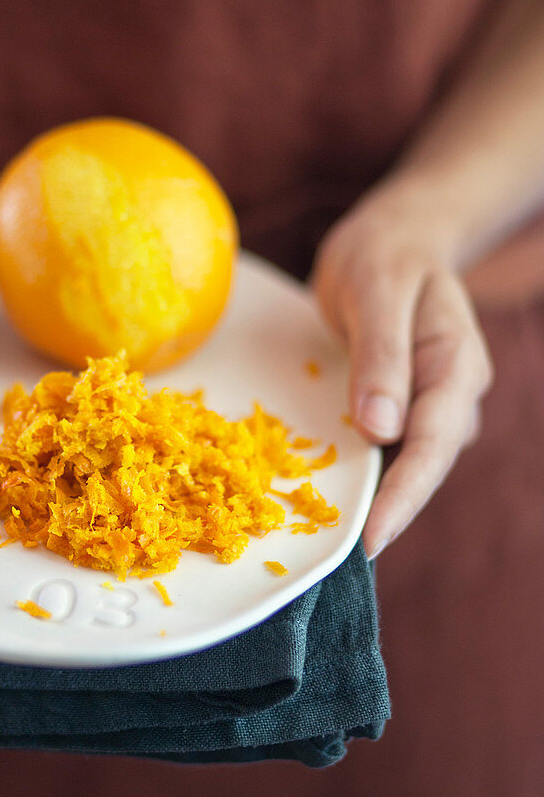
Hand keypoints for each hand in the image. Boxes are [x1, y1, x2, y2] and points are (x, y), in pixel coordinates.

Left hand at [312, 202, 492, 557]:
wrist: (393, 240)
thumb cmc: (383, 256)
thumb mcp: (376, 290)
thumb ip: (382, 356)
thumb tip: (383, 431)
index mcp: (457, 362)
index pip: (434, 441)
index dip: (405, 494)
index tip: (373, 539)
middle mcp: (453, 389)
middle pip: (427, 462)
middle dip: (394, 509)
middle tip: (350, 556)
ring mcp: (432, 400)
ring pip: (411, 459)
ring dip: (381, 494)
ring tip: (339, 535)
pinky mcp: (406, 403)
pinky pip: (391, 444)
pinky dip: (369, 468)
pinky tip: (339, 489)